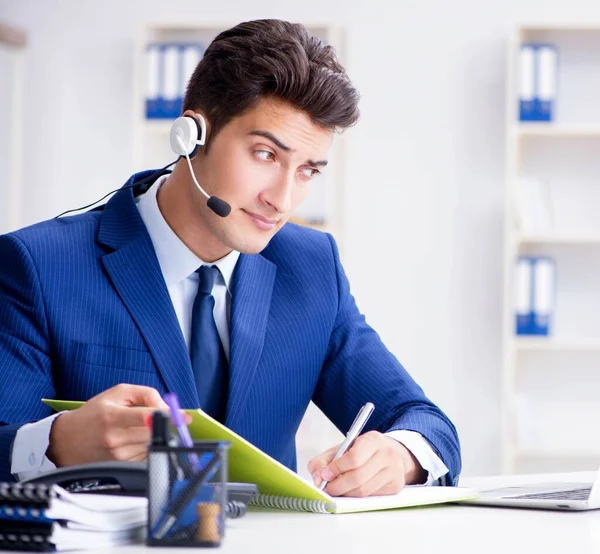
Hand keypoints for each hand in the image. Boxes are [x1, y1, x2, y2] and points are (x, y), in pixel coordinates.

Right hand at [47, 384, 189, 465]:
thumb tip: (166, 406)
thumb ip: (145, 394)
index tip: (185, 417)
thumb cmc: (95, 412)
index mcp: (112, 416)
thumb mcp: (118, 393)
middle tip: (162, 418)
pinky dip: (145, 446)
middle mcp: (114, 438)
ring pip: (151, 443)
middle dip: (162, 424)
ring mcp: (116, 455)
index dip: (168, 416)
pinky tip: (131, 441)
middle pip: (153, 431)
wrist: (66, 440)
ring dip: (152, 435)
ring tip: (135, 428)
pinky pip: (144, 455)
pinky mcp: (119, 466)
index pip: (147, 417)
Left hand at [307, 431, 426, 497]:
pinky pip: (371, 497)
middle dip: (338, 486)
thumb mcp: (343, 448)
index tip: (325, 475)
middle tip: (328, 488)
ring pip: (364, 490)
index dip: (337, 468)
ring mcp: (394, 471)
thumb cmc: (364, 451)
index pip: (354, 457)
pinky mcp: (396, 487)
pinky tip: (351, 491)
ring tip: (337, 490)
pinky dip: (356, 497)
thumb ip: (324, 460)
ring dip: (346, 494)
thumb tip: (318, 477)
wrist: (391, 453)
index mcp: (373, 440)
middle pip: (358, 477)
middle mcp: (387, 454)